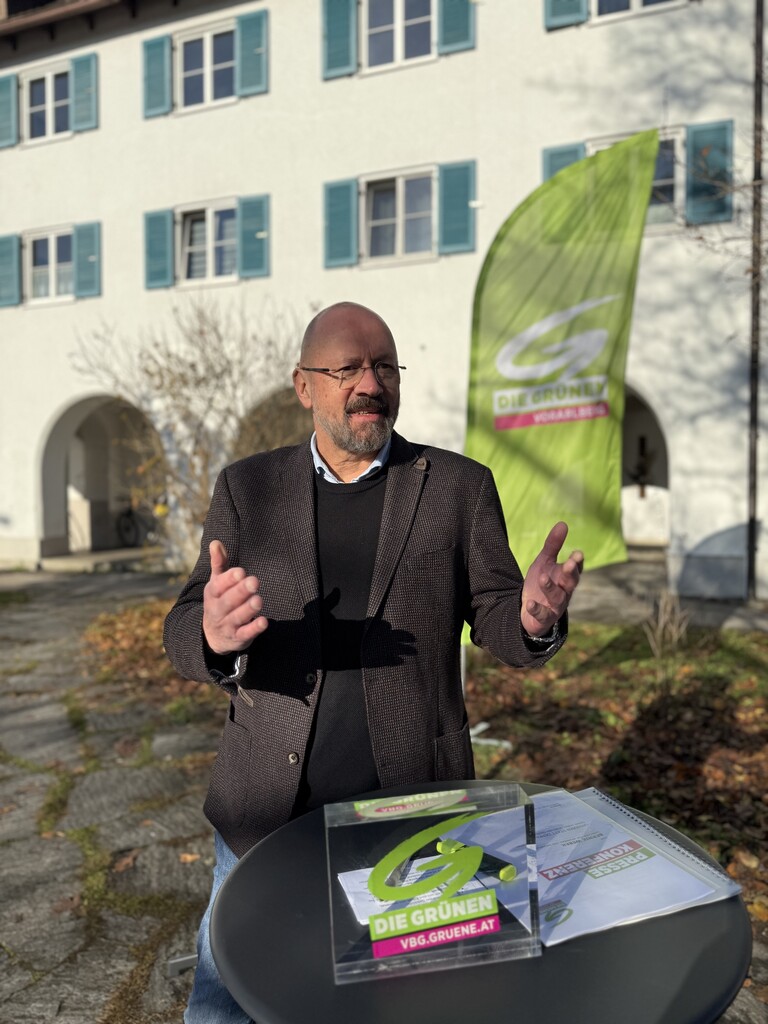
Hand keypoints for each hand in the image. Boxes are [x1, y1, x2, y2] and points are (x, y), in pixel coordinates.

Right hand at [202, 540, 268, 654]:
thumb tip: (216, 542)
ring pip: (237, 617)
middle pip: (228, 601)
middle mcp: (217, 610)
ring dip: (248, 609)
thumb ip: (219, 563)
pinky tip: (264, 622)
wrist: (211, 635)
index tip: (241, 572)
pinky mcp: (237, 638)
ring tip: (258, 600)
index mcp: (212, 594)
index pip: (218, 586)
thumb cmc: (219, 601)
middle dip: (241, 591)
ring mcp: (227, 625)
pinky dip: (254, 629)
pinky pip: (245, 634)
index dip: (229, 579)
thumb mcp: (216, 583)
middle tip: (254, 581)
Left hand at [521, 522, 583, 637]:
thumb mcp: (545, 562)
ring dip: (551, 588)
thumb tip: (563, 523)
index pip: (576, 568)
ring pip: (557, 598)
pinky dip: (536, 609)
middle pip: (571, 582)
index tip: (577, 554)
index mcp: (566, 576)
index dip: (577, 562)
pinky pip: (542, 615)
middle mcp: (565, 591)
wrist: (530, 610)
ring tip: (542, 578)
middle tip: (569, 563)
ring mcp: (555, 606)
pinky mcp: (544, 617)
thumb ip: (553, 545)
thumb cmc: (542, 582)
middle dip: (570, 573)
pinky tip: (529, 603)